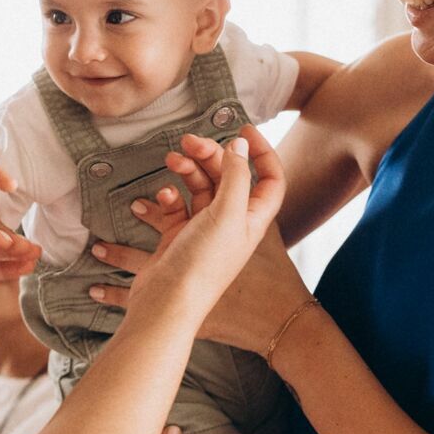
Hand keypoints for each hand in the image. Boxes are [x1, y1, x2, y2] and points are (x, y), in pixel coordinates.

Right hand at [88, 127, 311, 353]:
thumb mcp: (226, 214)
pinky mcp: (178, 237)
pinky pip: (177, 206)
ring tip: (172, 159)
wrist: (166, 304)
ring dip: (188, 170)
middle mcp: (231, 223)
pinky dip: (169, 195)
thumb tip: (239, 145)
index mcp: (252, 219)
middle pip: (229, 177)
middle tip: (189, 141)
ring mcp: (204, 231)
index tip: (242, 129)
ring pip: (200, 187)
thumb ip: (235, 176)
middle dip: (211, 155)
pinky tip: (163, 195)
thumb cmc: (203, 265)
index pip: (270, 179)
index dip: (262, 152)